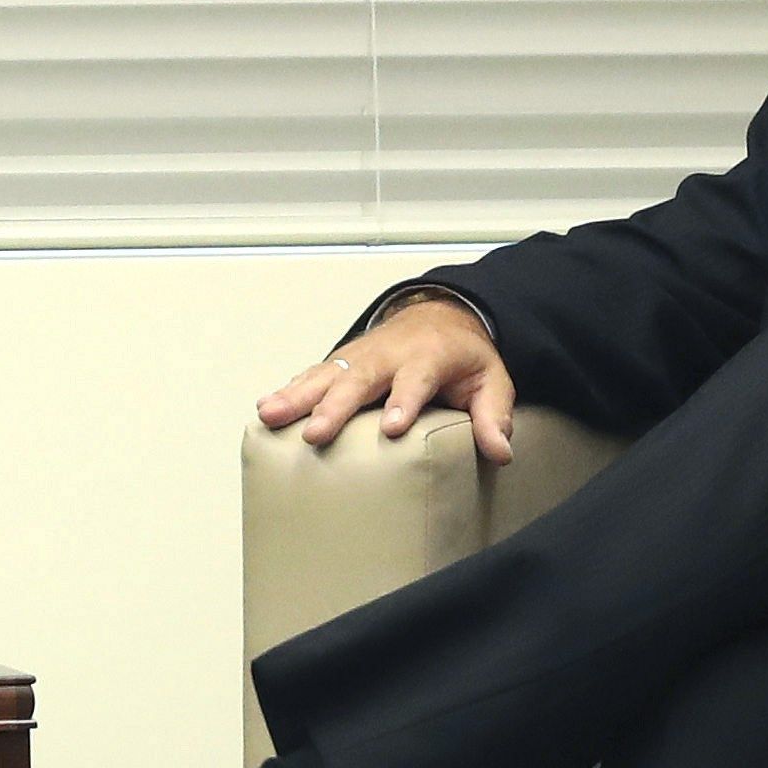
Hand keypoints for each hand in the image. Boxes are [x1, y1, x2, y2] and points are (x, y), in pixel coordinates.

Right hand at [256, 291, 515, 458]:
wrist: (438, 315)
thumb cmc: (463, 358)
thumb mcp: (491, 381)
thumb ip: (493, 415)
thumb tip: (501, 453)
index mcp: (428, 357)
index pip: (415, 380)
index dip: (404, 402)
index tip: (392, 428)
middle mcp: (388, 354)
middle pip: (359, 380)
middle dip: (335, 407)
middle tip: (316, 434)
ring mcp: (359, 356)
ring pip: (325, 375)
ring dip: (297, 396)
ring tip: (270, 415)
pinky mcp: (341, 362)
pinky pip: (312, 375)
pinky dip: (289, 389)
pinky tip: (266, 409)